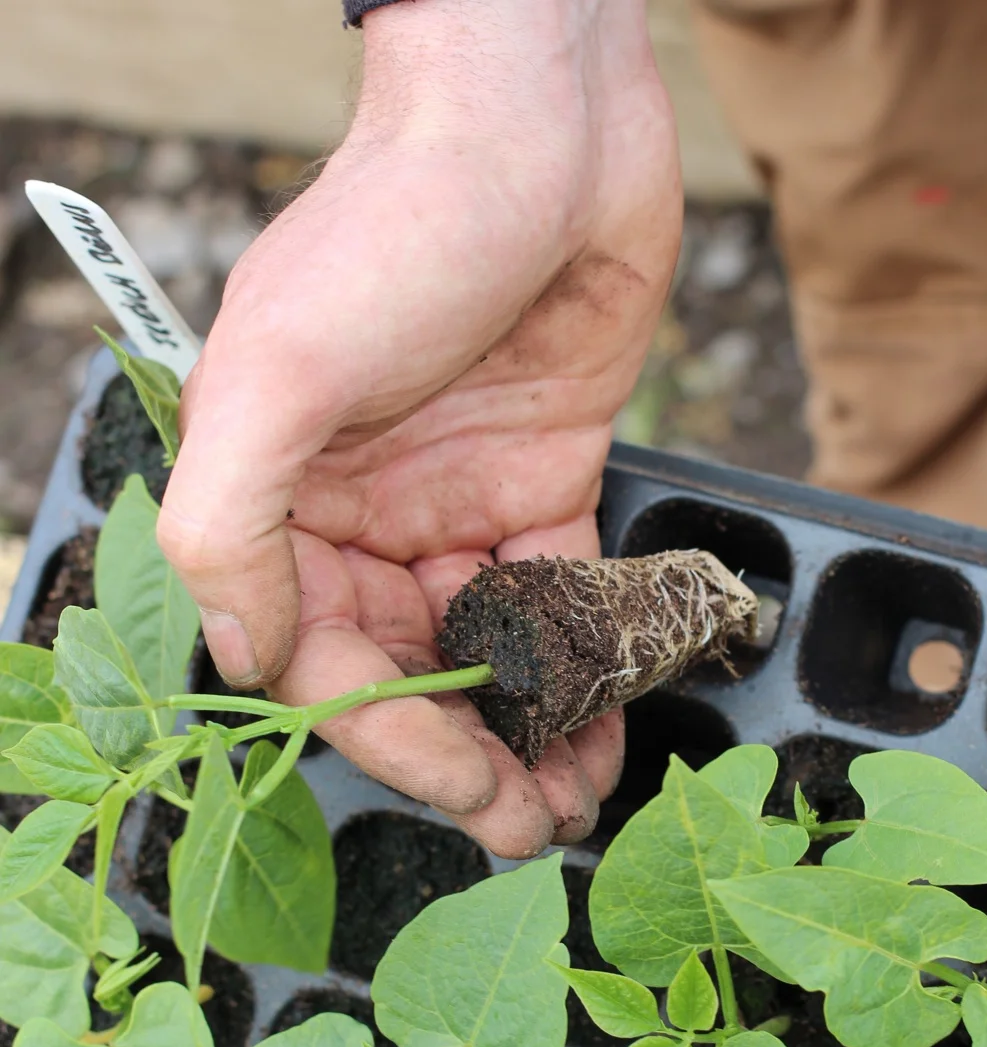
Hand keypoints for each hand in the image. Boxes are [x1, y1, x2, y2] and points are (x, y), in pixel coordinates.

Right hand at [156, 0, 682, 856]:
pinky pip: (563, 594)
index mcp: (286, 500)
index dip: (395, 741)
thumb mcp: (280, 371)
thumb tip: (243, 653)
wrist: (542, 133)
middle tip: (532, 832)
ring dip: (532, 728)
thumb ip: (232, 523)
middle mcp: (366, 513)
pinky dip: (587, 660)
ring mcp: (458, 501)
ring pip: (490, 647)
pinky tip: (612, 719)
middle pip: (411, 669)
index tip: (471, 797)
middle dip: (470, 760)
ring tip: (575, 801)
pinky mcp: (544, 479)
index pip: (324, 659)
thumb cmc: (401, 231)